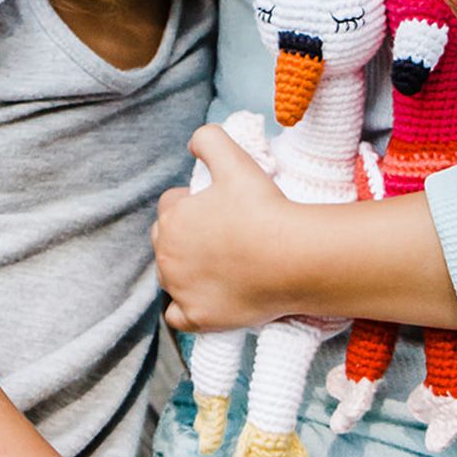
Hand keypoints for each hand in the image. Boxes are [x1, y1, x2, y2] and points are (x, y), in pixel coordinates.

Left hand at [152, 125, 295, 332]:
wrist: (290, 257)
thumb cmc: (262, 208)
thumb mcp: (234, 158)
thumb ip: (208, 139)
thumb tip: (194, 142)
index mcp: (172, 218)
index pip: (171, 204)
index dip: (193, 202)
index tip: (218, 207)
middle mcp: (167, 255)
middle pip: (166, 240)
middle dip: (184, 235)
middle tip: (220, 234)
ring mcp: (181, 290)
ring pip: (171, 276)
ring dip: (185, 269)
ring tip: (218, 264)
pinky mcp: (197, 318)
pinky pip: (178, 316)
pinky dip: (186, 308)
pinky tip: (206, 297)